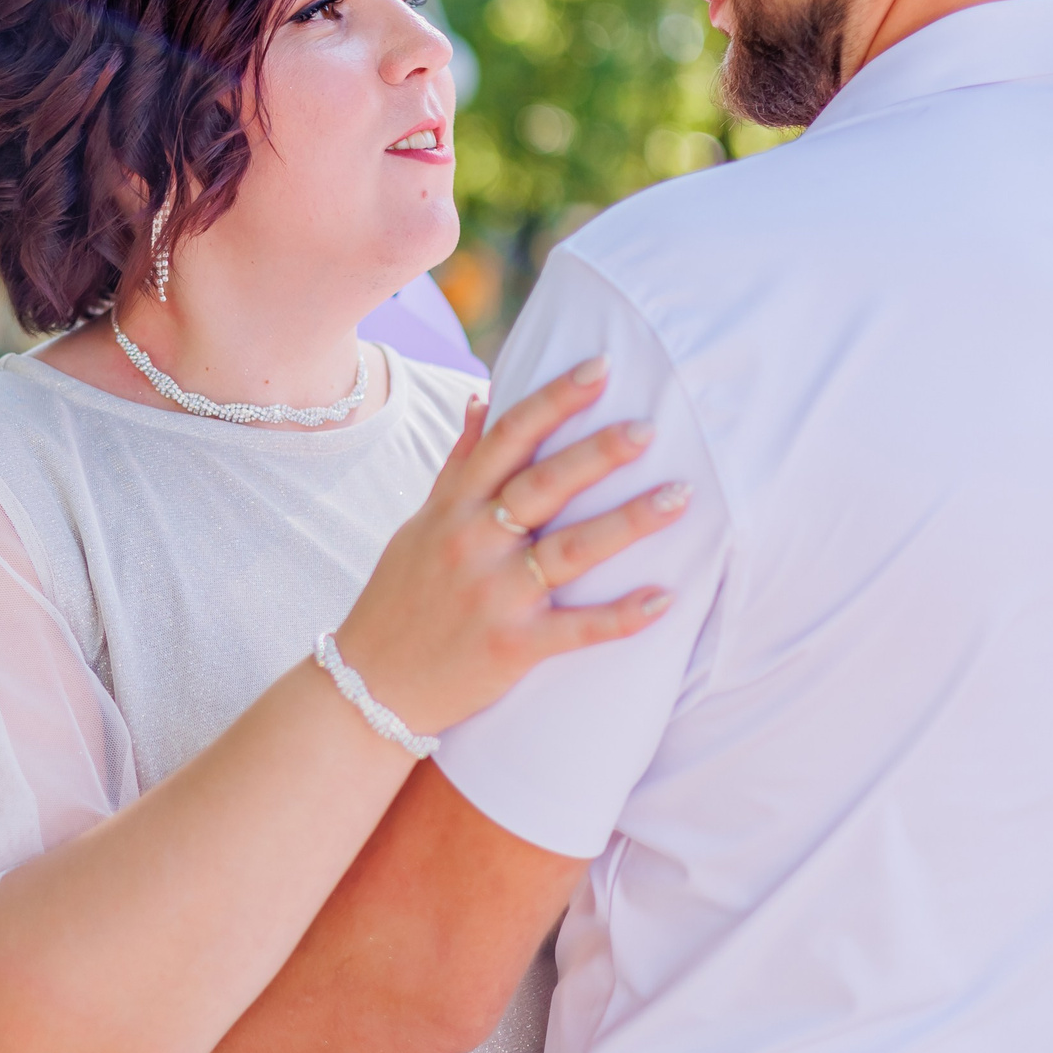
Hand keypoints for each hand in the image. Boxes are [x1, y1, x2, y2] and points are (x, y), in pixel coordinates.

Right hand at [334, 358, 683, 734]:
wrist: (371, 685)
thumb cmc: (402, 596)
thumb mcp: (421, 522)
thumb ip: (459, 463)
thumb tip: (484, 398)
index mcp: (453, 507)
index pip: (508, 437)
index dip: (554, 398)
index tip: (599, 368)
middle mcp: (472, 543)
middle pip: (542, 485)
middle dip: (597, 454)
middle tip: (649, 428)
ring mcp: (493, 595)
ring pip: (570, 551)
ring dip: (628, 523)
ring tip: (680, 497)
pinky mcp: (512, 647)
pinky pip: (575, 629)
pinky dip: (621, 616)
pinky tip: (665, 598)